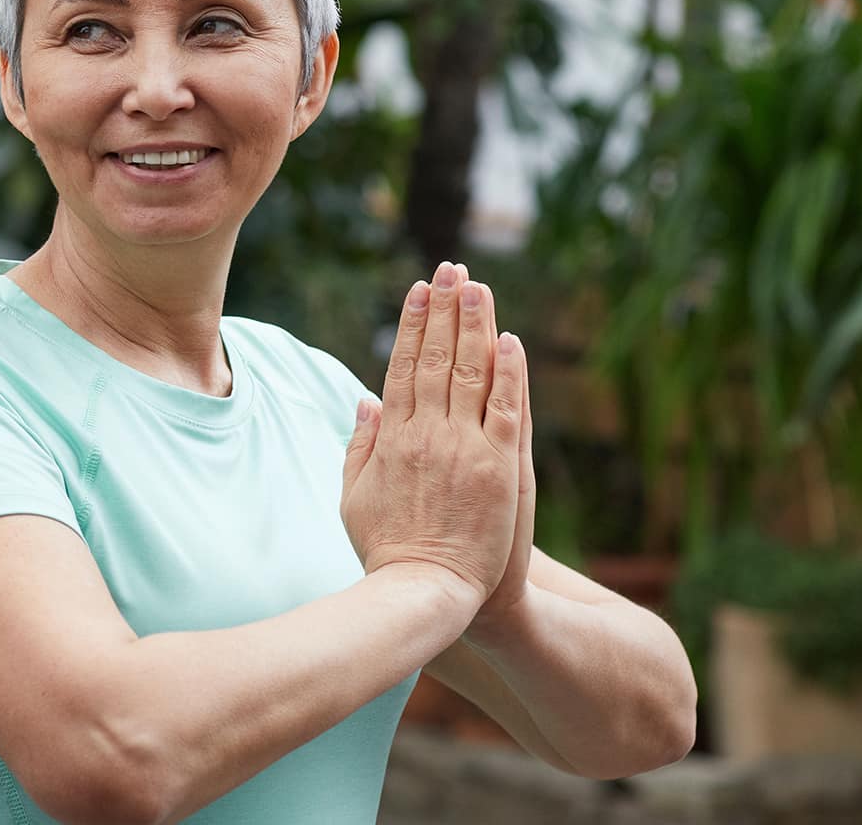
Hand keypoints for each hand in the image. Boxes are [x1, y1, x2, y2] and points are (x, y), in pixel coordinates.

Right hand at [340, 261, 528, 613]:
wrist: (425, 591)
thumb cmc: (387, 549)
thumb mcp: (352, 496)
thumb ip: (359, 447)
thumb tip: (367, 402)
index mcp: (392, 440)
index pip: (402, 368)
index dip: (413, 326)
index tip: (420, 291)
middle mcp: (427, 435)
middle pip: (436, 359)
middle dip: (445, 310)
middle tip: (451, 270)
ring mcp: (465, 448)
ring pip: (470, 373)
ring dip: (474, 326)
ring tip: (477, 286)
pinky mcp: (499, 467)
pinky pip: (506, 410)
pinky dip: (509, 373)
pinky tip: (509, 340)